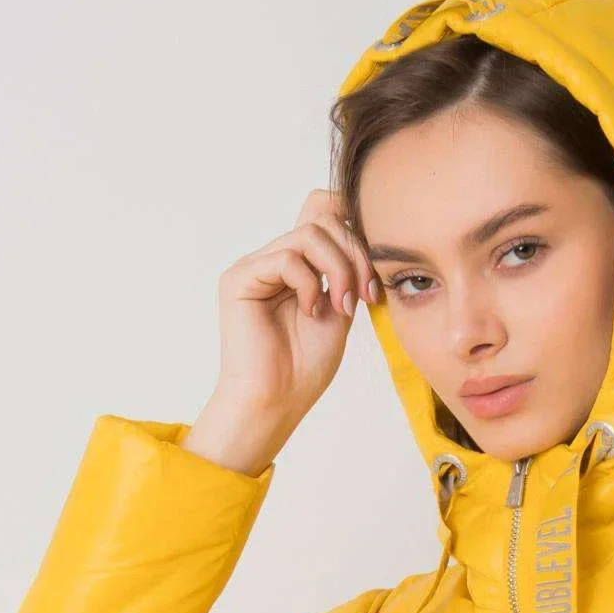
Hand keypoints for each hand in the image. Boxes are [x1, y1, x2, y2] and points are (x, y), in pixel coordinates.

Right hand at [183, 187, 378, 474]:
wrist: (276, 402)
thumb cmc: (305, 367)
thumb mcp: (341, 311)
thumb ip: (347, 273)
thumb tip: (367, 236)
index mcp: (298, 264)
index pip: (323, 210)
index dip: (353, 225)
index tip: (373, 275)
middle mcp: (273, 258)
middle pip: (323, 218)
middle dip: (356, 254)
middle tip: (366, 296)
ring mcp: (255, 265)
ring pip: (309, 233)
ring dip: (338, 269)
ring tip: (342, 307)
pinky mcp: (240, 278)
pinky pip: (286, 258)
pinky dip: (309, 285)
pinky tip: (311, 312)